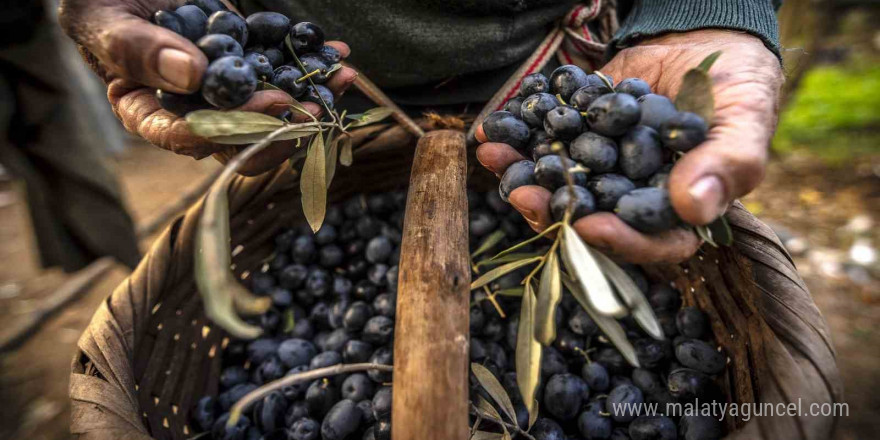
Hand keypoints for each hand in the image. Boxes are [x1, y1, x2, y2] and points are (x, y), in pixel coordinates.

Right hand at [59, 0, 357, 175]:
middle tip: (313, 108)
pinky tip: (337, 54)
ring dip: (311, 96)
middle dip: (284, 126)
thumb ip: (138, 50)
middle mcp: (193, 112)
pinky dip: (312, 64)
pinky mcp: (247, 66)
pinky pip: (282, 71)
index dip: (234, 127)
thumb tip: (192, 76)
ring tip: (341, 78)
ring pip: (273, 110)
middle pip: (243, 139)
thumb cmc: (101, 3)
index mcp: (150, 114)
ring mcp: (225, 92)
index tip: (268, 106)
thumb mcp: (104, 21)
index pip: (193, 137)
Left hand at [476, 30, 782, 263]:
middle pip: (592, 218)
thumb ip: (728, 164)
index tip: (588, 227)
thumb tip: (693, 207)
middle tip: (523, 195)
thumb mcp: (746, 119)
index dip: (620, 243)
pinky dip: (519, 136)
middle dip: (552, 209)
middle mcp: (635, 197)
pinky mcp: (581, 136)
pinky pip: (547, 141)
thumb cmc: (741, 83)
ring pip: (559, 183)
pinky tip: (494, 127)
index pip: (652, 244)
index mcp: (680, 211)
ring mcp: (604, 167)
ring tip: (494, 157)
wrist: (708, 37)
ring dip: (523, 174)